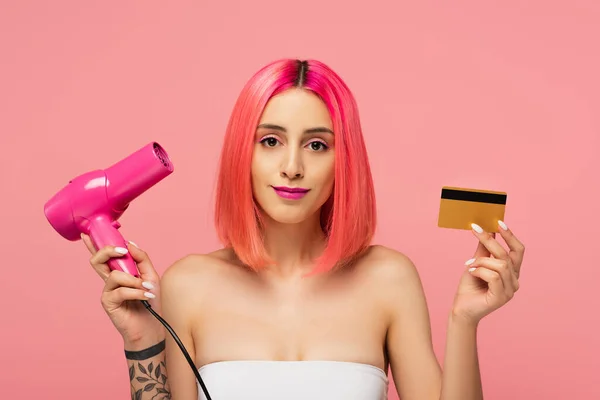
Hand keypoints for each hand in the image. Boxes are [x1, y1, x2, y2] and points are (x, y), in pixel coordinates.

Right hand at [82, 234, 164, 348]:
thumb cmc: (151, 302)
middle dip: (107, 251)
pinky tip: (146, 296)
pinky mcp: (108, 303)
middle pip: (97, 261)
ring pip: (113, 275)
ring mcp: (108, 292)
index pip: (103, 256)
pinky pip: (120, 291)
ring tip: (146, 288)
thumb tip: (130, 244)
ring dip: (133, 280)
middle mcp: (110, 281)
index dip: (92, 245)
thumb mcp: (151, 276)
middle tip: (122, 251)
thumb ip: (141, 259)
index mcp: (119, 272)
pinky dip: (136, 292)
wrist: (152, 327)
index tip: (87, 233)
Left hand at [451, 221, 524, 325]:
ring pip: (500, 265)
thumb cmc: (470, 287)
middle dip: (491, 241)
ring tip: (468, 265)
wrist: (461, 308)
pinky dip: (479, 271)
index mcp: (512, 272)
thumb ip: (484, 249)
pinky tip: (470, 272)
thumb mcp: (476, 263)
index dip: (510, 236)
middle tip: (475, 229)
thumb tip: (487, 229)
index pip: (518, 251)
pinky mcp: (501, 297)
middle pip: (508, 255)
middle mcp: (514, 280)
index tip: (498, 222)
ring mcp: (510, 290)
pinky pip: (493, 276)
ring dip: (481, 261)